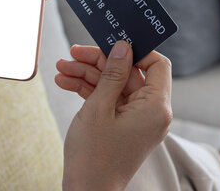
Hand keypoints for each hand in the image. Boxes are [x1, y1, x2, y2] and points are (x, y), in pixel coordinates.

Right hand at [55, 42, 172, 190]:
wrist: (86, 190)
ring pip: (114, 84)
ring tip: (62, 69)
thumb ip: (112, 73)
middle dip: (98, 62)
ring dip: (88, 75)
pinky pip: (108, 98)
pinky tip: (65, 82)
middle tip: (73, 53)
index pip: (157, 64)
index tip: (110, 43)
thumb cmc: (94, 155)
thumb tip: (123, 46)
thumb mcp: (99, 107)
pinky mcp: (122, 124)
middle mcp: (151, 112)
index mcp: (155, 107)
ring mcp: (136, 118)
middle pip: (128, 72)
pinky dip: (88, 90)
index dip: (135, 50)